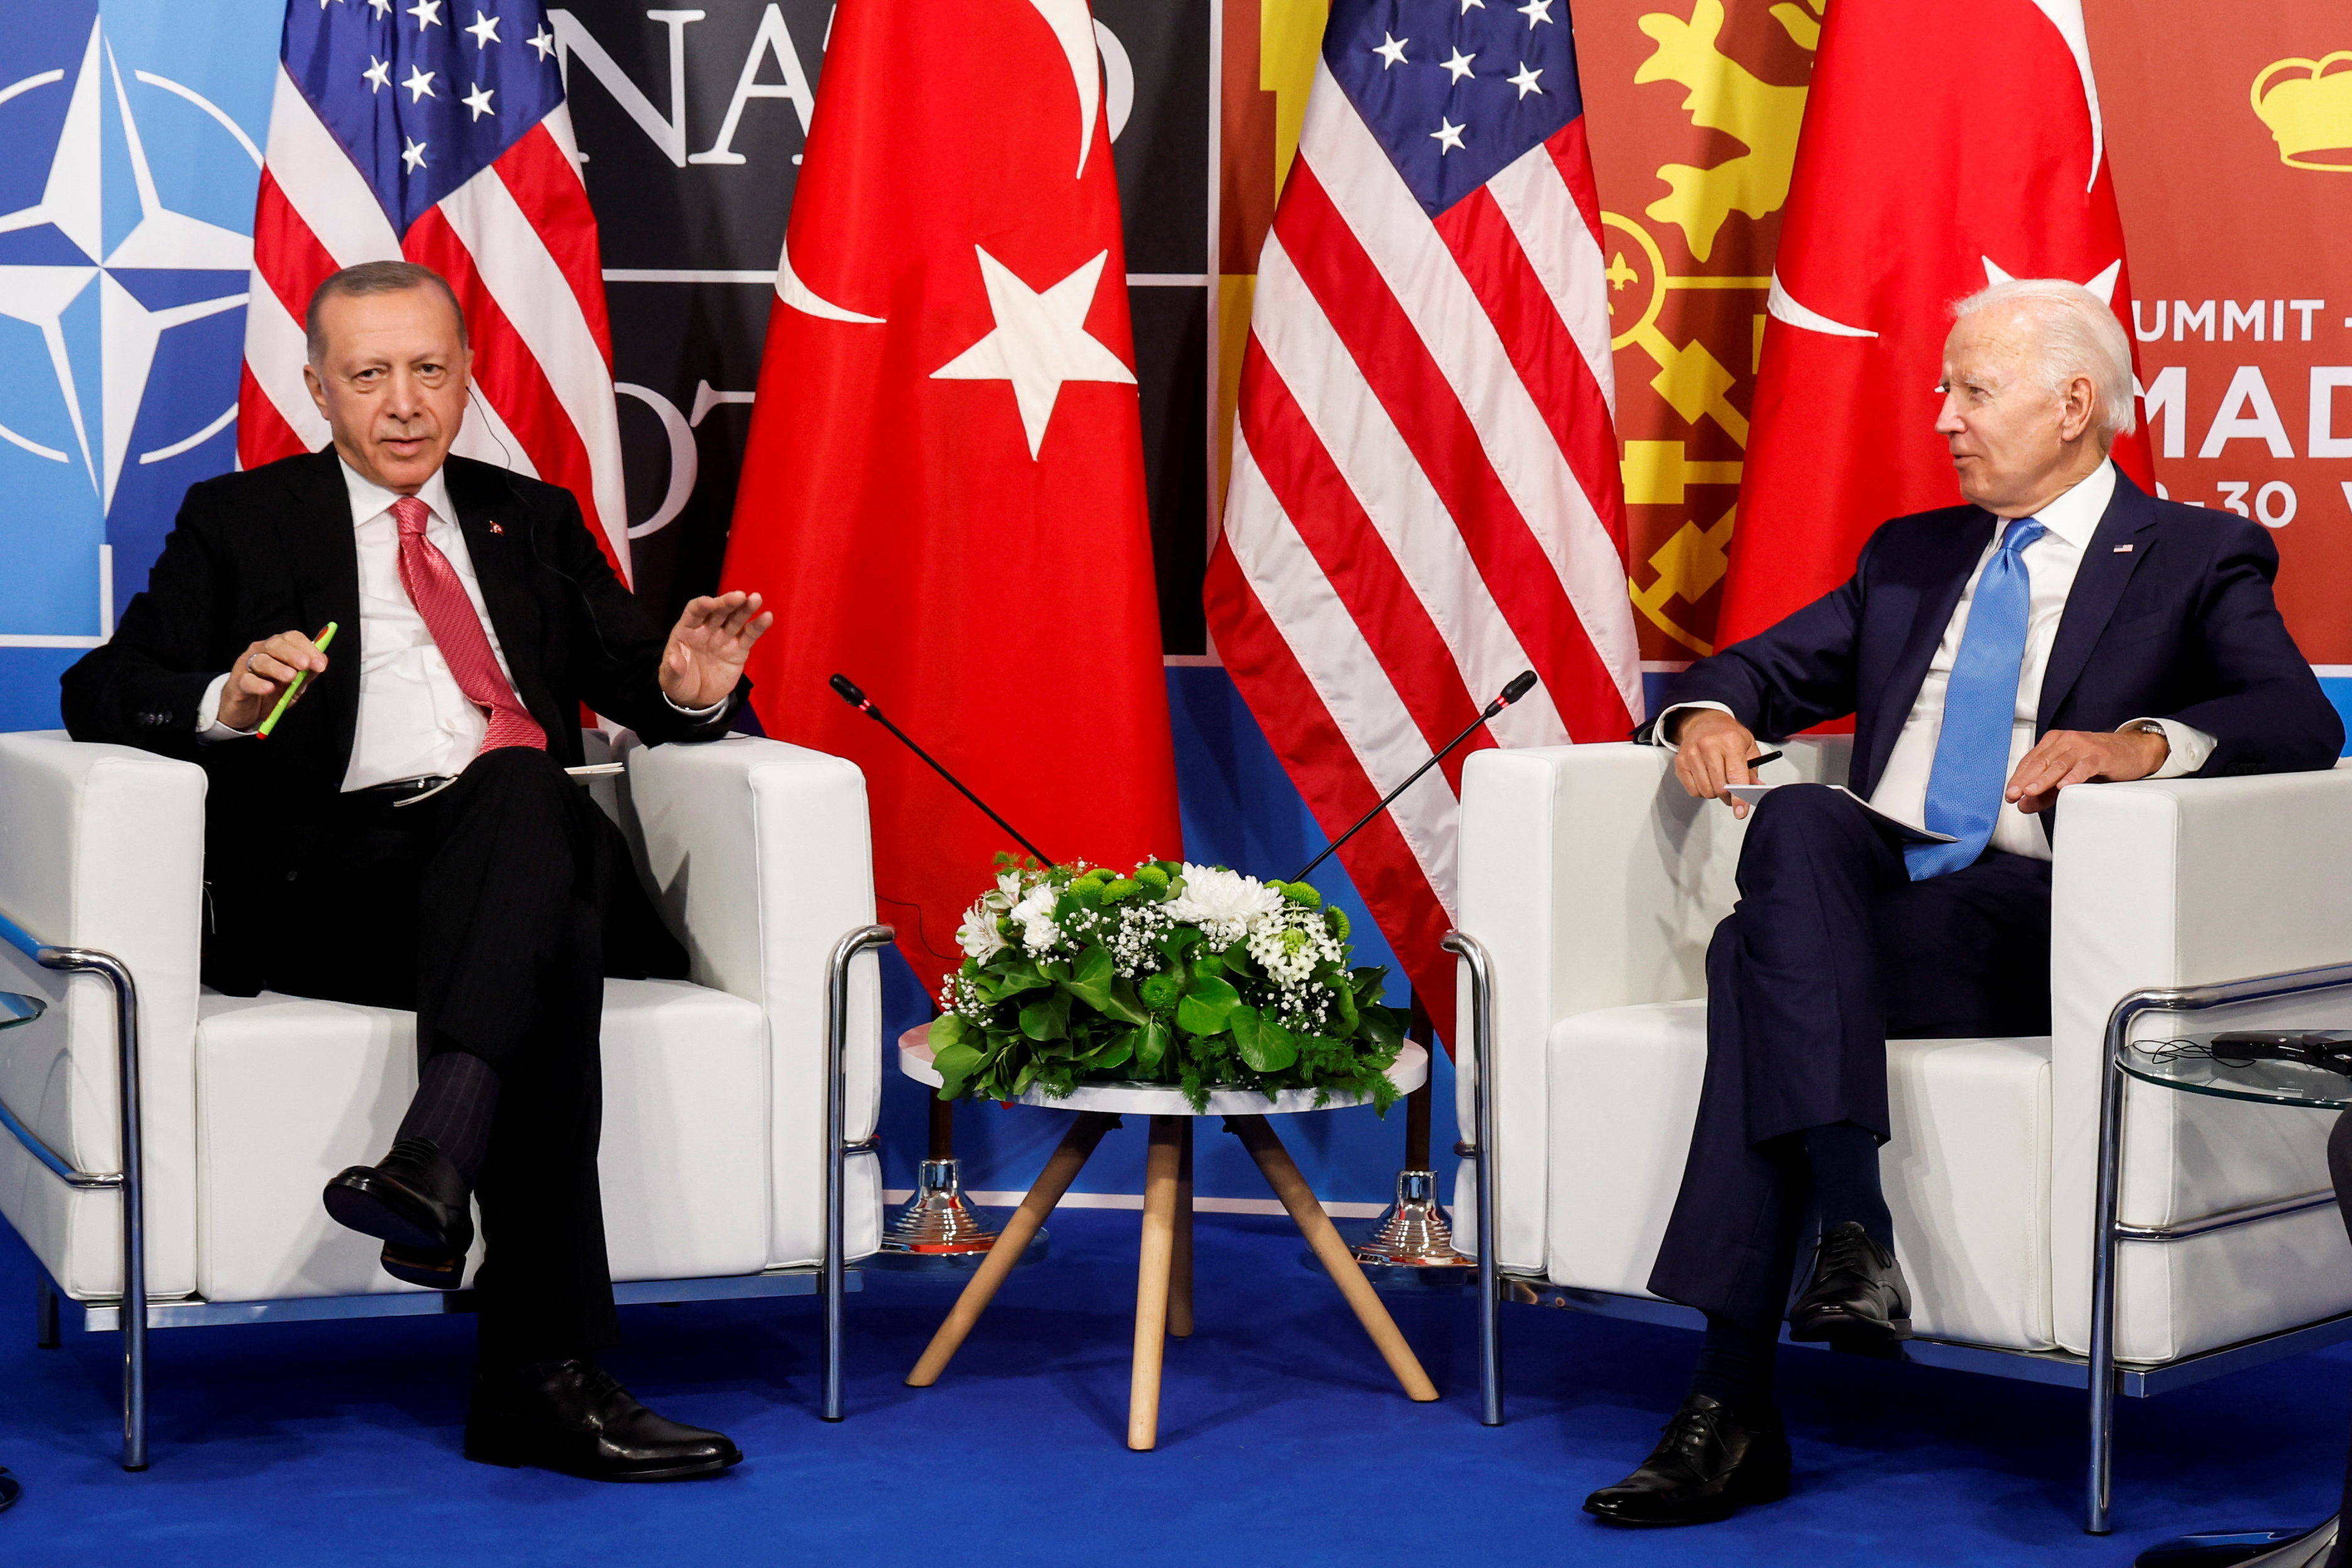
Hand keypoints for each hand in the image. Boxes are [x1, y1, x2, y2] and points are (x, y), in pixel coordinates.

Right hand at [217, 630, 330, 731]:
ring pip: (260, 660)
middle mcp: (260, 652)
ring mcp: (246, 667)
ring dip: (277, 667)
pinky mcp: (237, 684)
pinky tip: (268, 688)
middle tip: (305, 665)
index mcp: (277, 649)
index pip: (291, 638)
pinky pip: (247, 680)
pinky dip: (258, 683)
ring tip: (290, 676)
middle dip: (293, 654)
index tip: (320, 663)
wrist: (247, 712)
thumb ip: (306, 674)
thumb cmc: (271, 693)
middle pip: (275, 644)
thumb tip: (321, 663)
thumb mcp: (294, 684)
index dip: (307, 648)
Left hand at [659, 591, 772, 709]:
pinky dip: (758, 626)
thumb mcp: (669, 680)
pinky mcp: (738, 650)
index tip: (710, 602)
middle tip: (740, 596)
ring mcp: (724, 638)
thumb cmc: (679, 683)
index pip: (694, 612)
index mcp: (687, 630)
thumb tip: (675, 660)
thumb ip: (672, 669)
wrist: (696, 698)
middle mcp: (707, 629)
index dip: (702, 606)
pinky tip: (767, 617)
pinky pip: (749, 635)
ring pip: (736, 619)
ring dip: (746, 608)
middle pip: (718, 611)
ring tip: (756, 598)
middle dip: (728, 603)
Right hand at [1671, 709, 1767, 818]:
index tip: (1741, 812)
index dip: (1739, 798)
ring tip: (1718, 780)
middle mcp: (1708, 746)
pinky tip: (1706, 778)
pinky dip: (1702, 790)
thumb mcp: (1748, 747)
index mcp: (1730, 741)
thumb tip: (1754, 790)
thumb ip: (1753, 770)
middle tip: (1732, 791)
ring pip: (1706, 791)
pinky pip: (1693, 790)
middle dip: (1728, 796)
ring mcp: (1692, 754)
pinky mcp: (1680, 762)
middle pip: (1719, 788)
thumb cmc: (1728, 735)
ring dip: (1714, 792)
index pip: (1735, 777)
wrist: (1705, 722)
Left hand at [2005, 727, 2169, 813]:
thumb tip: (2023, 805)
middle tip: (2014, 794)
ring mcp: (2083, 746)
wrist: (2133, 751)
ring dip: (2043, 779)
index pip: (2030, 761)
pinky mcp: (2100, 755)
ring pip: (2058, 764)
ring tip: (2030, 791)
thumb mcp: (2067, 778)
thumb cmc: (2098, 762)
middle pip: (2041, 762)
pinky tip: (2063, 786)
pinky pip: (2084, 766)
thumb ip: (2045, 792)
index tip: (2009, 794)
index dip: (2018, 778)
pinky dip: (2073, 776)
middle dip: (2025, 780)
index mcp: (2054, 742)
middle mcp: (2066, 741)